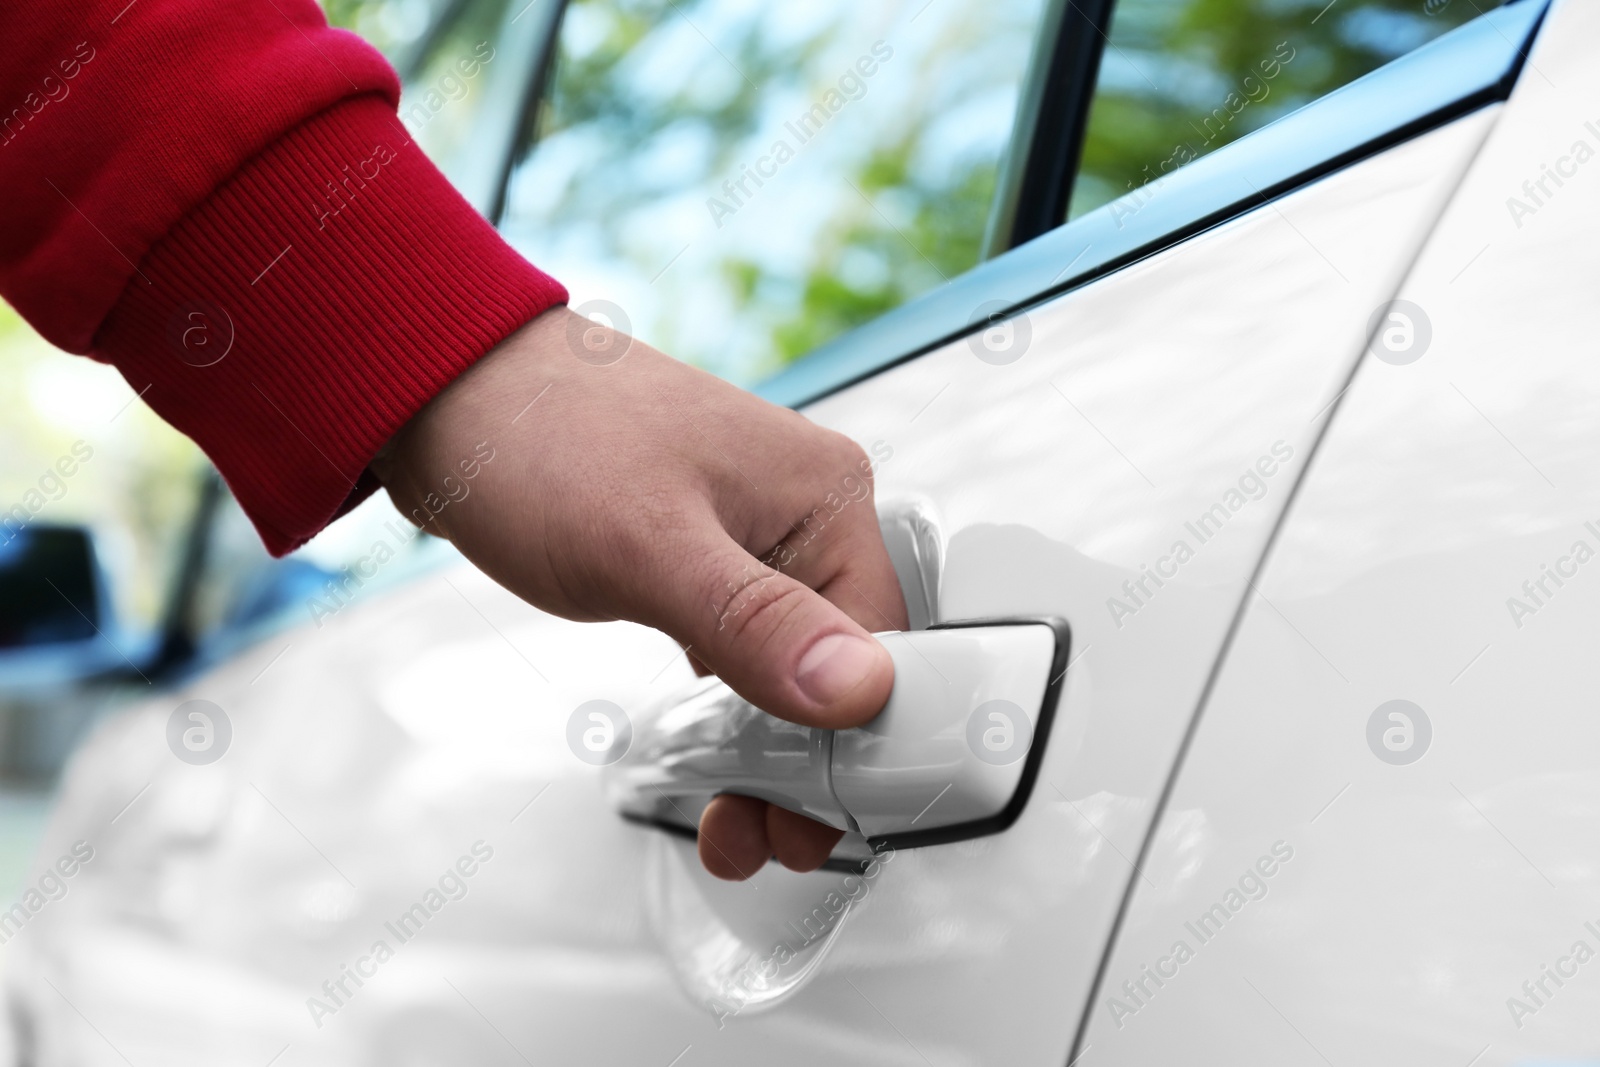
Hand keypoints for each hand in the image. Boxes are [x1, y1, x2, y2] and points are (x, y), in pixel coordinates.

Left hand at [371, 306, 907, 878]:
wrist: (448, 394)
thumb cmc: (541, 440)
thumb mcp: (647, 546)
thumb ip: (754, 623)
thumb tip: (859, 689)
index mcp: (826, 495)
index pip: (886, 647)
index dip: (860, 744)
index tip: (815, 818)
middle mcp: (806, 514)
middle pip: (846, 667)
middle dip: (812, 764)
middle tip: (765, 837)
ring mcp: (757, 537)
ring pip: (795, 668)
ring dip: (773, 750)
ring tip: (735, 824)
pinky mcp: (709, 558)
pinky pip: (749, 649)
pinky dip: (736, 711)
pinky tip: (715, 760)